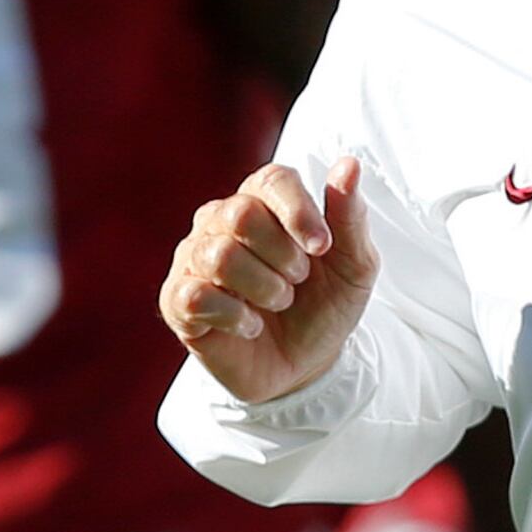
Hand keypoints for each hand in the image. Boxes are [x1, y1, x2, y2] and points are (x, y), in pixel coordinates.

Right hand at [162, 157, 376, 403]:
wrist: (307, 366)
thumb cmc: (325, 306)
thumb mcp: (354, 265)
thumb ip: (350, 216)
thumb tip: (349, 165)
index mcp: (263, 201)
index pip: (271, 180)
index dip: (298, 212)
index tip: (321, 248)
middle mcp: (220, 220)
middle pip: (241, 214)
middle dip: (282, 255)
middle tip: (298, 280)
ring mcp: (194, 258)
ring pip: (219, 256)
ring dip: (264, 288)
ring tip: (278, 302)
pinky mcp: (177, 300)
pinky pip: (195, 295)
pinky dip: (235, 316)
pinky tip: (252, 326)